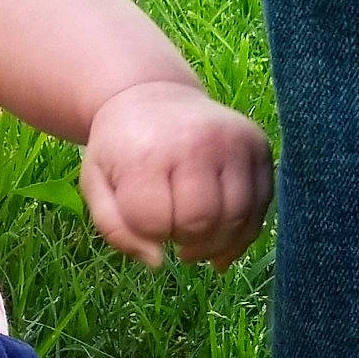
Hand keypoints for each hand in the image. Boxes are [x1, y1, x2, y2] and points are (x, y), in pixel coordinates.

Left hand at [79, 80, 273, 270]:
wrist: (151, 96)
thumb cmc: (120, 148)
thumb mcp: (95, 184)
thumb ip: (114, 229)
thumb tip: (158, 261)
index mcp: (147, 152)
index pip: (156, 222)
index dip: (150, 235)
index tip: (144, 221)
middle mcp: (195, 141)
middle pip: (202, 222)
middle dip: (187, 242)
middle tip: (174, 236)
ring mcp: (233, 141)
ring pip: (238, 218)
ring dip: (218, 244)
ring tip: (197, 244)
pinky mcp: (258, 144)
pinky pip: (263, 204)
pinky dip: (245, 233)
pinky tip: (223, 242)